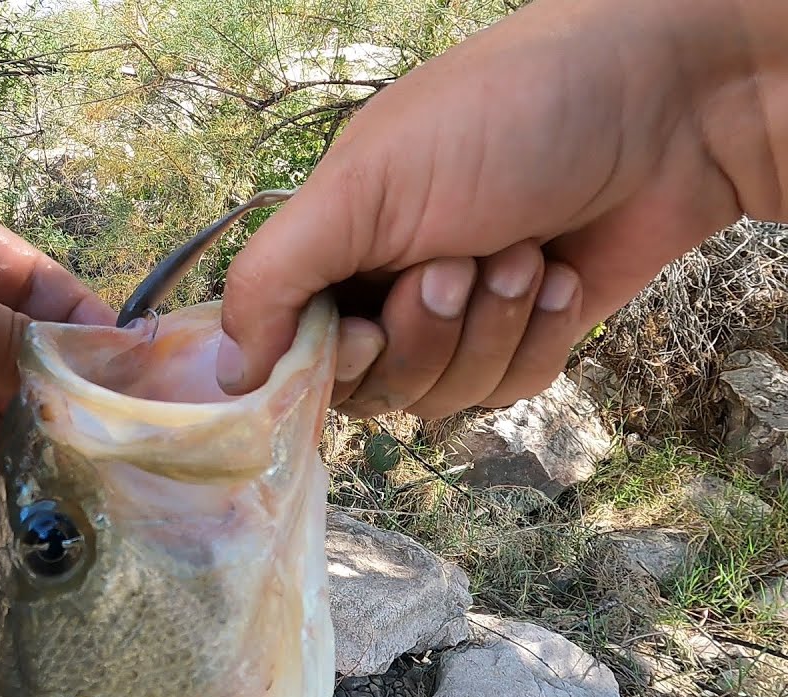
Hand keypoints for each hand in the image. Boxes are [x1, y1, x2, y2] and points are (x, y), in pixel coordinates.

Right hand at [217, 0, 787, 418]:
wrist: (660, 109)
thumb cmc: (500, 119)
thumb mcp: (361, 186)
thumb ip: (274, 278)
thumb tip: (226, 373)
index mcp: (333, 245)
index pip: (296, 354)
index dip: (335, 363)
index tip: (370, 327)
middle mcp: (389, 286)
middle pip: (374, 388)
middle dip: (426, 335)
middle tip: (459, 263)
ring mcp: (463, 317)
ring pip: (446, 396)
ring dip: (491, 329)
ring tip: (522, 253)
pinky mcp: (529, 337)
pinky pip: (513, 388)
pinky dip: (540, 336)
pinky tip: (561, 276)